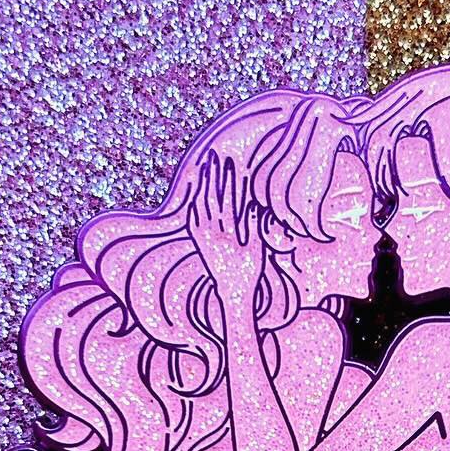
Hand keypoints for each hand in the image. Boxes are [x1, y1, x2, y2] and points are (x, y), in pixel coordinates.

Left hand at [187, 152, 264, 307]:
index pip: (230, 201)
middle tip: (213, 157)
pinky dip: (193, 203)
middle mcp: (214, 235)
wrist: (233, 293)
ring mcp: (204, 238)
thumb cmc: (250, 270)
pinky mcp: (199, 242)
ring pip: (200, 206)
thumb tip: (254, 204)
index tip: (231, 164)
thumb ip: (254, 226)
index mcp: (230, 235)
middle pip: (212, 199)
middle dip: (213, 176)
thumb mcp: (257, 249)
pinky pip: (192, 218)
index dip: (230, 181)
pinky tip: (194, 192)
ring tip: (204, 168)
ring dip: (202, 186)